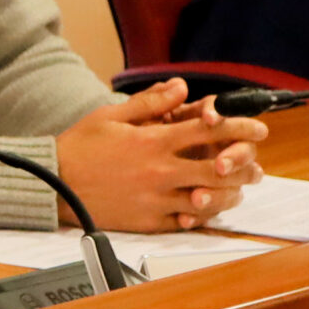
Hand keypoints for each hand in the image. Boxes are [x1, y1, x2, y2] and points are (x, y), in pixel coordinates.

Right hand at [55, 78, 268, 231]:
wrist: (52, 183)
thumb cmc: (78, 147)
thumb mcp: (110, 115)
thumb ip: (149, 102)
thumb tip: (180, 86)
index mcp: (152, 142)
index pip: (208, 131)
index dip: (239, 126)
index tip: (256, 127)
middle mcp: (159, 171)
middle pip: (219, 168)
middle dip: (244, 165)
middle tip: (254, 165)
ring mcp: (156, 198)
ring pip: (208, 199)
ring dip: (228, 193)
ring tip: (235, 189)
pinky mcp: (148, 220)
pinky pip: (186, 221)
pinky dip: (201, 214)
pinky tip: (204, 207)